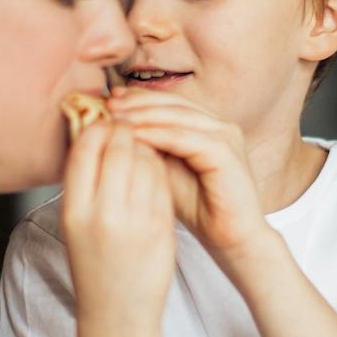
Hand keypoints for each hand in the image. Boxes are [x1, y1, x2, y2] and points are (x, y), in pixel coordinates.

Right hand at [59, 120, 174, 336]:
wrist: (118, 313)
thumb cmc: (95, 264)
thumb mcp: (76, 224)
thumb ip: (85, 182)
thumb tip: (95, 130)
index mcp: (74, 210)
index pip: (86, 146)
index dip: (98, 126)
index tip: (105, 122)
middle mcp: (103, 214)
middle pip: (118, 146)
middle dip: (126, 129)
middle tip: (129, 125)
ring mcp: (135, 220)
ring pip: (145, 159)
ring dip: (146, 145)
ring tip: (142, 147)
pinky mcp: (161, 227)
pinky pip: (163, 180)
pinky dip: (160, 166)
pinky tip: (156, 168)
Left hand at [107, 90, 270, 262]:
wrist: (230, 239)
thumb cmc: (199, 209)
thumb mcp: (165, 171)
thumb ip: (149, 148)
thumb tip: (115, 128)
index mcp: (207, 126)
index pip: (169, 102)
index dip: (138, 98)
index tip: (107, 100)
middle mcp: (219, 125)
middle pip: (173, 102)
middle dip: (137, 102)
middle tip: (107, 104)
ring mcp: (226, 136)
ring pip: (177, 116)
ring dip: (143, 115)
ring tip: (115, 118)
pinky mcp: (226, 152)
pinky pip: (186, 138)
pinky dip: (158, 135)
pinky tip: (134, 136)